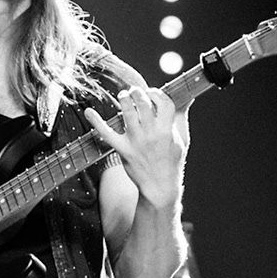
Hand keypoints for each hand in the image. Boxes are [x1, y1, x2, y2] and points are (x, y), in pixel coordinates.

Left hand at [86, 55, 187, 208]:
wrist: (160, 186)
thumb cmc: (172, 161)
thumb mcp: (182, 138)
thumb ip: (181, 116)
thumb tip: (188, 97)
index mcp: (168, 130)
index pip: (164, 102)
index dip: (157, 93)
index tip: (152, 93)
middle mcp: (152, 134)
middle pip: (143, 104)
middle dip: (138, 92)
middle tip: (134, 91)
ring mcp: (136, 142)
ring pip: (127, 113)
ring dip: (124, 99)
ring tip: (123, 96)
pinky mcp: (123, 150)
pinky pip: (107, 133)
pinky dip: (96, 122)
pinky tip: (89, 112)